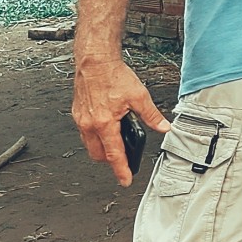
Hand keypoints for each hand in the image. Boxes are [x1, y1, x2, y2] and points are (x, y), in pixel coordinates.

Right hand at [73, 56, 167, 186]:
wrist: (94, 61)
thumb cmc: (113, 75)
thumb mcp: (139, 96)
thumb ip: (152, 115)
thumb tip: (164, 127)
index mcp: (105, 124)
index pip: (114, 155)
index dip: (121, 170)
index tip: (125, 180)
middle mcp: (89, 124)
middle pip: (98, 155)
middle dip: (110, 161)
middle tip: (123, 160)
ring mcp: (81, 119)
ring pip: (89, 145)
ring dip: (102, 149)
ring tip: (116, 144)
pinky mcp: (77, 113)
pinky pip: (85, 133)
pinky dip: (95, 136)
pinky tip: (106, 128)